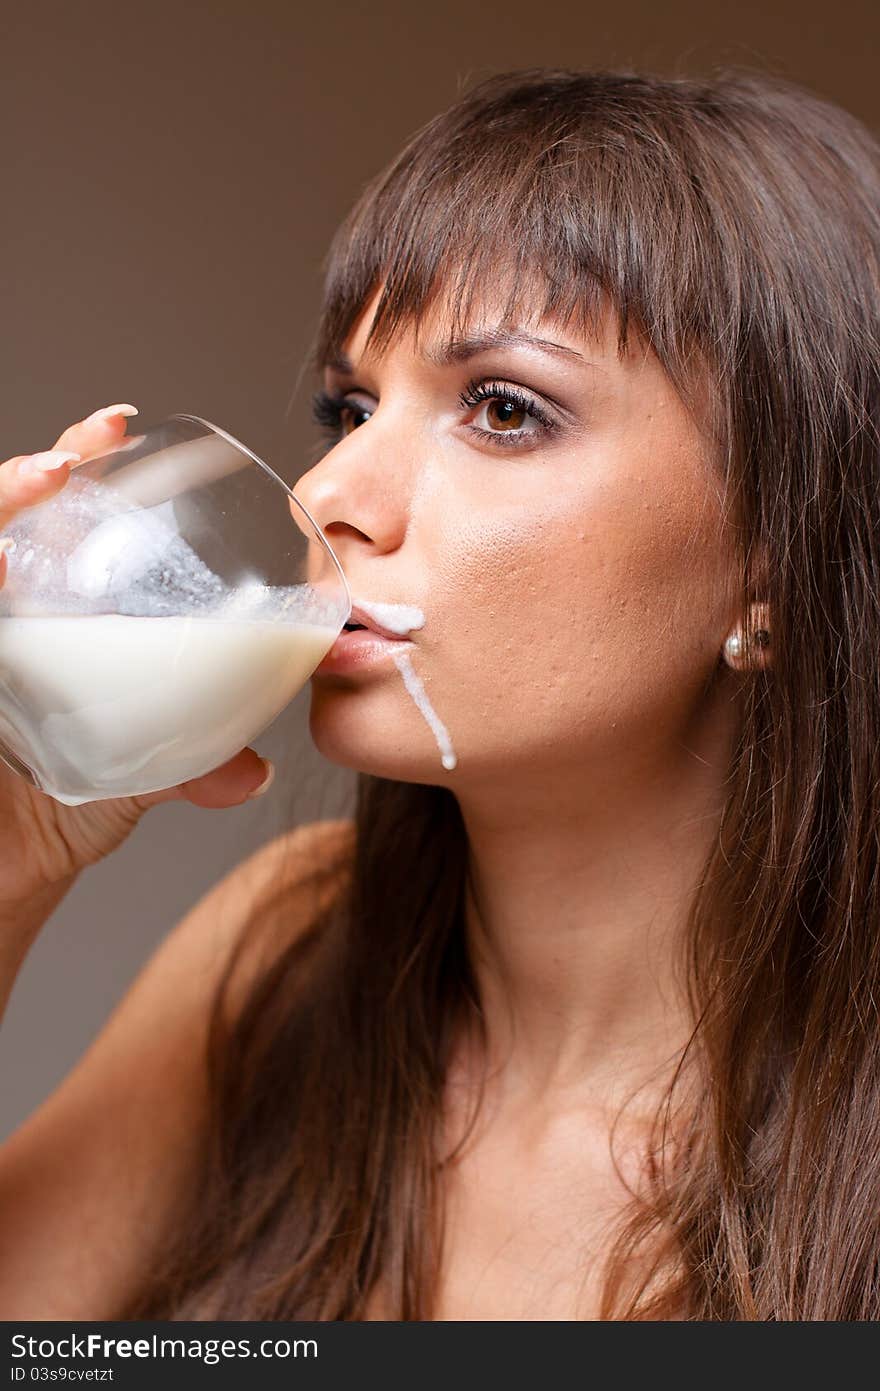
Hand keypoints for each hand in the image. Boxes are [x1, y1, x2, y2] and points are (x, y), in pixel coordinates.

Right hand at [0, 405, 274, 898]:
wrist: (4, 874)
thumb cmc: (54, 811)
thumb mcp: (134, 774)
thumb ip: (193, 763)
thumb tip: (255, 771)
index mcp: (49, 610)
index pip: (55, 512)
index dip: (79, 457)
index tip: (119, 424)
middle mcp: (1, 611)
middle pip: (4, 514)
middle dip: (33, 472)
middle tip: (76, 459)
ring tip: (42, 489)